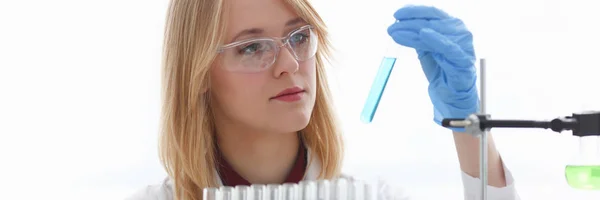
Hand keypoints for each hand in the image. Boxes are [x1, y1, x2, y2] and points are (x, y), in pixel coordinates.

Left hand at [387, 5, 478, 131]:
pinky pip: (449, 48)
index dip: (414, 11)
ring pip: (437, 33)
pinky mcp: (463, 62)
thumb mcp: (425, 50)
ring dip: (413, 32)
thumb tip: (400, 24)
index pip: (432, 13)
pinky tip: (423, 34)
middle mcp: (460, 33)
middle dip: (409, 24)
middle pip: (432, 22)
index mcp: (452, 27)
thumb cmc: (441, 71)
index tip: (396, 14)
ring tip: (396, 33)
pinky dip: (436, 39)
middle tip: (391, 28)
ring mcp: (464, 46)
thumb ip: (417, 37)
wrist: (451, 95)